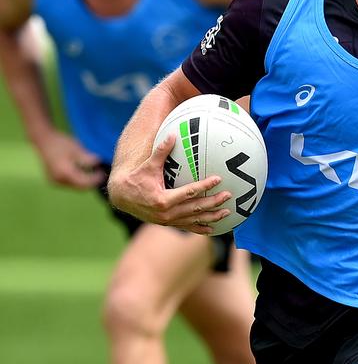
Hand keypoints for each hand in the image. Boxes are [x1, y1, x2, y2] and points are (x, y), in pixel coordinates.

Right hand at [39, 131, 103, 188]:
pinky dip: (75, 180)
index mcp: (65, 172)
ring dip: (83, 182)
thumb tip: (99, 163)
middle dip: (90, 182)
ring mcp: (54, 181)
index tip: (103, 173)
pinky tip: (80, 172)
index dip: (95, 179)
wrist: (43, 140)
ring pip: (74, 187)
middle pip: (79, 187)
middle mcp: (58, 180)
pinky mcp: (52, 180)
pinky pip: (67, 184)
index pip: (84, 182)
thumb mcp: (77, 148)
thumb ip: (87, 158)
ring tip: (90, 172)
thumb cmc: (61, 142)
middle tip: (99, 174)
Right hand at [107, 132, 232, 233]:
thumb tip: (173, 134)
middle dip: (213, 202)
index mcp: (163, 199)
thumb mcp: (148, 165)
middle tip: (228, 196)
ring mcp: (168, 221)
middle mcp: (167, 213)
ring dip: (211, 216)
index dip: (204, 186)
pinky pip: (187, 227)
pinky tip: (213, 228)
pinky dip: (200, 228)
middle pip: (195, 208)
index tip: (218, 179)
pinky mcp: (168, 224)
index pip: (189, 192)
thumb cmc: (136, 178)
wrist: (122, 197)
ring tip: (227, 213)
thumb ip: (161, 151)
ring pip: (194, 220)